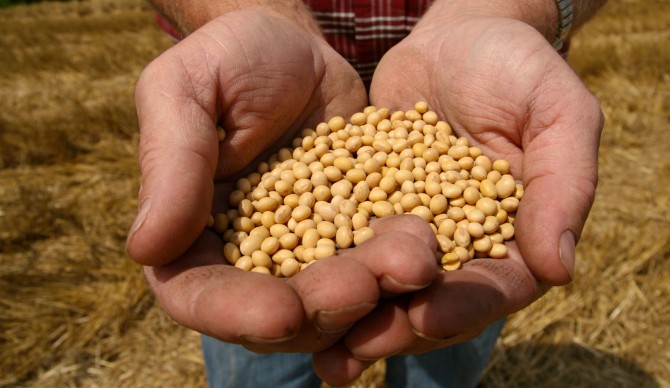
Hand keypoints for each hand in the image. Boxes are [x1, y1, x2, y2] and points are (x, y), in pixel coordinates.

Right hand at [126, 10, 383, 353]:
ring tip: (413, 260)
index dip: (236, 313)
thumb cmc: (231, 58)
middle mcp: (250, 256)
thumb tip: (147, 249)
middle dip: (324, 308)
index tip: (281, 312)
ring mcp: (308, 250)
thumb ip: (170, 164)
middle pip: (279, 314)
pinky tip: (428, 248)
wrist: (298, 45)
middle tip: (366, 285)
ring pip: (338, 299)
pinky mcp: (355, 233)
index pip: (200, 295)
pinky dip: (401, 265)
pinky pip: (379, 261)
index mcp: (191, 234)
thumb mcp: (189, 90)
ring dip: (376, 293)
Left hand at [313, 16, 603, 381]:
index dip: (463, 306)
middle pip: (431, 301)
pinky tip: (286, 293)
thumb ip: (565, 185)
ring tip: (316, 349)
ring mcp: (409, 231)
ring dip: (351, 317)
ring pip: (383, 285)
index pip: (494, 287)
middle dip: (394, 327)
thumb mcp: (556, 112)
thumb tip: (560, 270)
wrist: (456, 38)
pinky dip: (320, 270)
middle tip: (351, 351)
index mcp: (513, 236)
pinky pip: (343, 244)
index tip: (427, 316)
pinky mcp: (366, 209)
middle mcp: (459, 246)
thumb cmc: (516, 67)